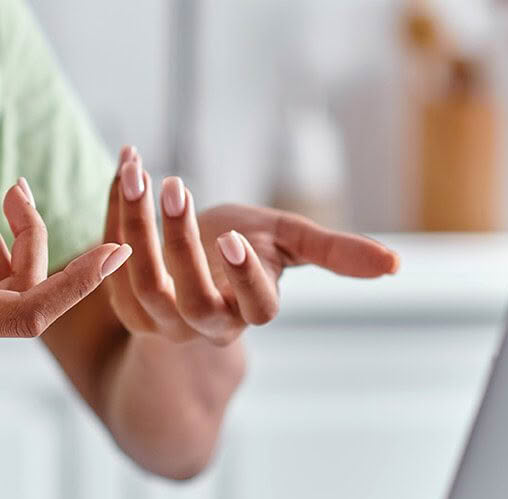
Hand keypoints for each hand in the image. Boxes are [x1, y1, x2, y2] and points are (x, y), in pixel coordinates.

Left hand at [103, 146, 398, 343]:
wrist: (190, 252)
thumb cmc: (245, 244)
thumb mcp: (288, 241)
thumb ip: (335, 252)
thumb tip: (396, 265)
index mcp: (250, 310)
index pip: (257, 308)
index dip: (246, 278)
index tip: (234, 235)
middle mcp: (204, 323)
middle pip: (189, 299)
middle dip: (178, 244)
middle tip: (173, 186)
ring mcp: (160, 319)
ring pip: (142, 283)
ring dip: (137, 226)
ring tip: (141, 172)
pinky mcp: (123, 303)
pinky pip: (111, 260)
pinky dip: (113, 212)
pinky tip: (125, 166)